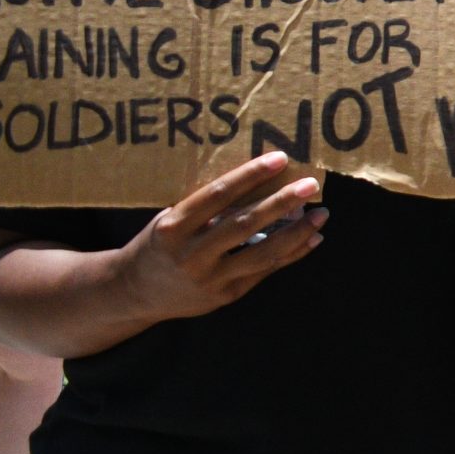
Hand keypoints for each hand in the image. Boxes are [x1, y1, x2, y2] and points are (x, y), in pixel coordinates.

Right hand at [118, 151, 327, 322]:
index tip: (280, 159)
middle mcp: (191, 254)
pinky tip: (312, 239)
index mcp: (174, 227)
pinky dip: (291, 254)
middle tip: (310, 184)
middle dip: (281, 202)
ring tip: (322, 214)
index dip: (250, 176)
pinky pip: (264, 271)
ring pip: (261, 253)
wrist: (132, 292)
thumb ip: (207, 207)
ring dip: (296, 232)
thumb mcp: (170, 219)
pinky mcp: (225, 295)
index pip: (218, 195)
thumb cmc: (160, 244)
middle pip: (244, 224)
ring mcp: (210, 278)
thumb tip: (259, 181)